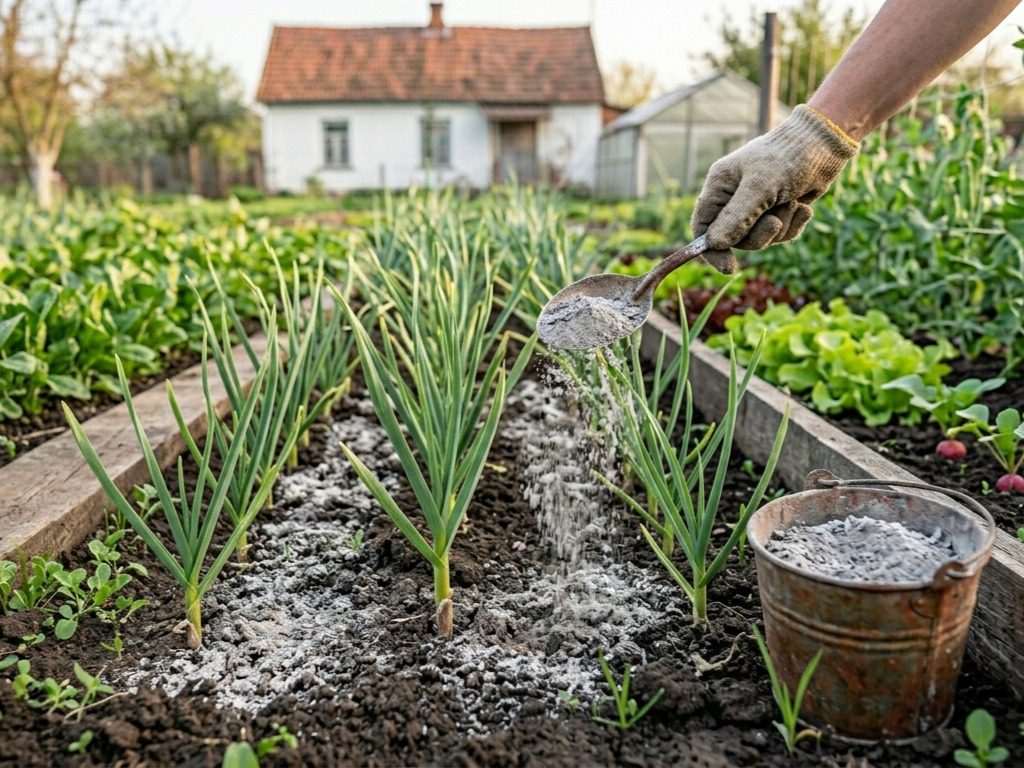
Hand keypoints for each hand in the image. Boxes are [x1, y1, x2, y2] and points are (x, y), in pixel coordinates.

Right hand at [691, 105, 858, 270]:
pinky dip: (793, 225)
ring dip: (780, 227)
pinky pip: (779, 235)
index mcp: (720, 185)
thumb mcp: (761, 187)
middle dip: (758, 235)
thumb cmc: (788, 157)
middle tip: (775, 221)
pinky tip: (803, 206)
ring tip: (792, 203)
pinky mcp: (778, 210)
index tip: (728, 268)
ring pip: (759, 239)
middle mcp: (734, 197)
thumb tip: (714, 244)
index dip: (711, 250)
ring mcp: (756, 205)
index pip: (702, 226)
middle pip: (733, 239)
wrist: (826, 144)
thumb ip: (736, 217)